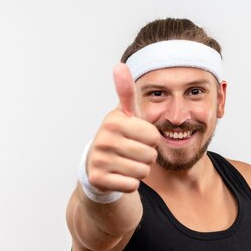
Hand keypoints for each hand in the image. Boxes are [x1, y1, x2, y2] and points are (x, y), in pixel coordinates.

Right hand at [86, 64, 159, 193]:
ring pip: (142, 171)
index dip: (151, 139)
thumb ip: (126, 92)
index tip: (138, 137)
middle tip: (133, 153)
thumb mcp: (124, 115)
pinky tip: (120, 175)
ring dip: (140, 170)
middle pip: (149, 155)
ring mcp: (99, 160)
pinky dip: (130, 183)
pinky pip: (132, 185)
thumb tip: (120, 65)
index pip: (153, 136)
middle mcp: (103, 139)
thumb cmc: (118, 137)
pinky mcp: (99, 179)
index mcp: (114, 121)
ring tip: (127, 163)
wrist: (97, 166)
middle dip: (147, 156)